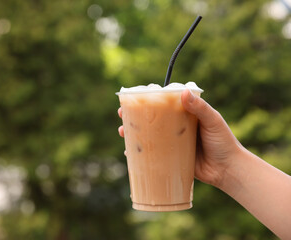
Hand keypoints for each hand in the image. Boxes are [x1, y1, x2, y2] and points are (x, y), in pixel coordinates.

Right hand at [118, 90, 243, 187]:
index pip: (163, 104)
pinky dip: (140, 154)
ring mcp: (172, 144)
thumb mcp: (213, 121)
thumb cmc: (223, 142)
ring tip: (122, 133)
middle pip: (151, 119)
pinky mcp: (171, 158)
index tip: (134, 96)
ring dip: (134, 133)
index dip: (148, 100)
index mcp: (184, 115)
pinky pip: (152, 155)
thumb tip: (183, 92)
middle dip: (134, 116)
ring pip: (149, 136)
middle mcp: (175, 128)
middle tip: (122, 114)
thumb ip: (200, 107)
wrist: (228, 170)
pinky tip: (129, 153)